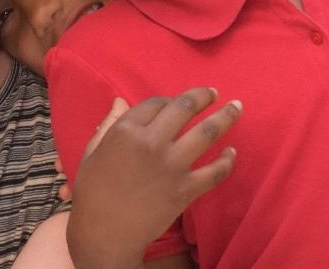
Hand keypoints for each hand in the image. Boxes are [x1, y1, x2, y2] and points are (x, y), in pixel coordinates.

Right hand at [65, 88, 242, 268]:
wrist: (104, 235)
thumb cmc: (92, 194)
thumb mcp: (92, 153)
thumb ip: (108, 124)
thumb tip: (120, 99)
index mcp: (126, 131)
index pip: (156, 102)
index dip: (169, 99)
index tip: (178, 102)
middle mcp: (151, 143)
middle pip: (185, 107)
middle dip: (203, 96)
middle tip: (214, 93)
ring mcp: (171, 166)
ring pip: (207, 132)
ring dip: (226, 116)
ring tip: (237, 107)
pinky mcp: (185, 190)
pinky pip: (215, 172)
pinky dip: (228, 161)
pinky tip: (232, 152)